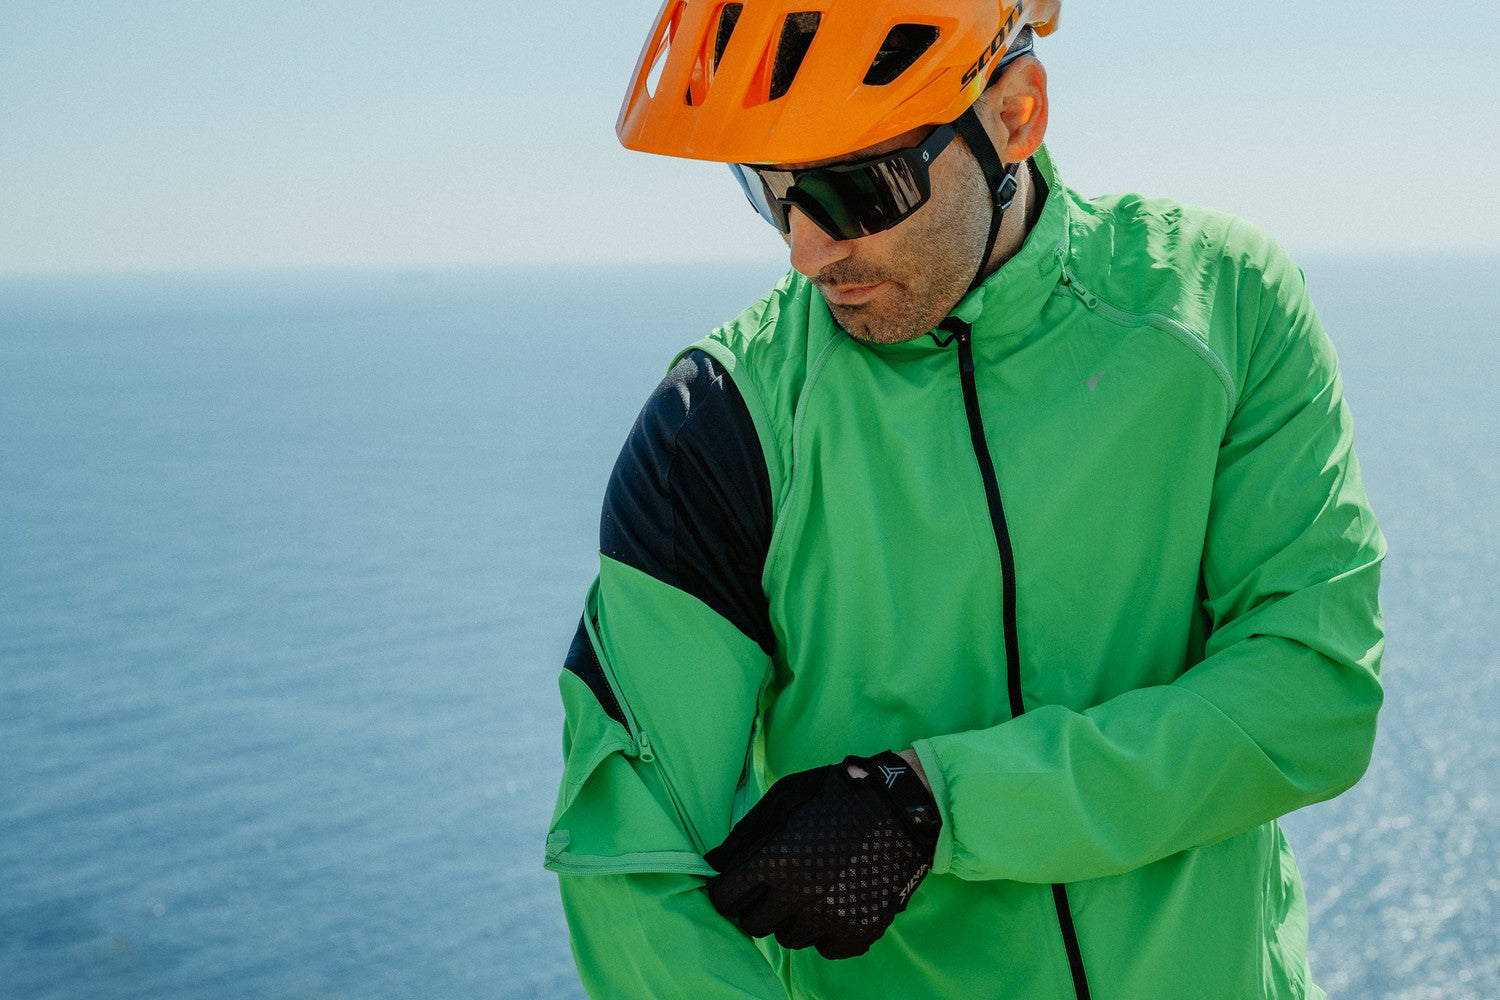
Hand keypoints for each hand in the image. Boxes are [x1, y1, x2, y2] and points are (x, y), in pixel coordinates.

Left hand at [704, 750, 940, 959]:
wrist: (901, 806)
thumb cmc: (834, 796)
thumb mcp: (783, 801)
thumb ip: (743, 837)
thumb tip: (709, 866)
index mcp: (777, 861)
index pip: (726, 898)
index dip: (728, 890)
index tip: (738, 884)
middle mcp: (801, 895)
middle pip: (754, 924)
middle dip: (757, 906)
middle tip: (775, 886)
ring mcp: (832, 917)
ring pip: (789, 938)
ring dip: (792, 918)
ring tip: (810, 888)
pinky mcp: (860, 931)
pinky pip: (825, 949)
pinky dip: (825, 930)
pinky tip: (833, 901)